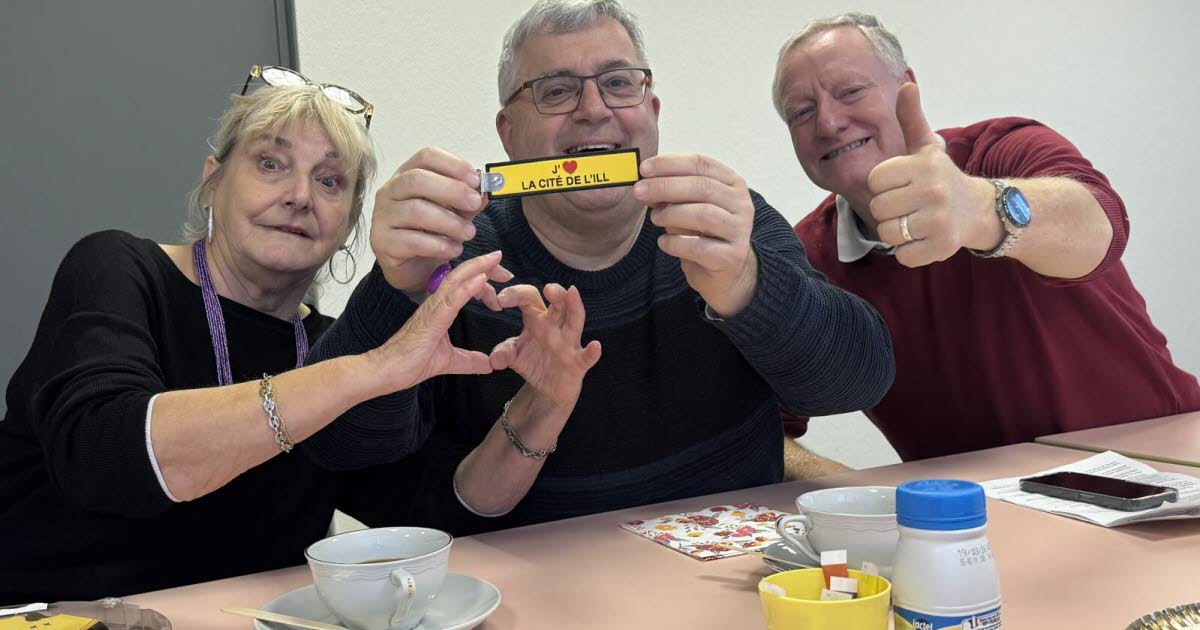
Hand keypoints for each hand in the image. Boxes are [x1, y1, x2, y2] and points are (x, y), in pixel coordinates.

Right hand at [365, 252, 503, 395]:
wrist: (388, 371)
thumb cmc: (410, 362)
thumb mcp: (449, 361)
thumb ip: (468, 360)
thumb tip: (487, 365)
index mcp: (440, 309)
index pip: (463, 285)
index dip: (481, 276)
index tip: (501, 274)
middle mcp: (436, 303)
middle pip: (461, 276)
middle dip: (482, 265)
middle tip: (500, 256)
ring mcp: (432, 309)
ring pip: (456, 280)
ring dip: (476, 267)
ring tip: (494, 257)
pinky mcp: (431, 319)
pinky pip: (451, 299)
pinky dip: (467, 287)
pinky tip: (481, 278)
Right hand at [370, 147, 511, 306]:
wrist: (414, 267)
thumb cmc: (433, 233)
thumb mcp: (456, 212)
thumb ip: (469, 200)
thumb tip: (486, 190)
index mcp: (408, 175)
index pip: (426, 157)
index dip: (453, 165)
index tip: (476, 179)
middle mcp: (391, 191)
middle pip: (417, 179)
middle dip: (451, 190)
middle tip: (474, 203)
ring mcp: (383, 216)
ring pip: (415, 210)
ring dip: (449, 221)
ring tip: (469, 233)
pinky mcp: (383, 241)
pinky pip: (411, 240)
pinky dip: (438, 244)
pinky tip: (454, 249)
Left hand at [489, 284, 601, 412]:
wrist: (547, 389)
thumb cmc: (533, 362)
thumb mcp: (514, 355)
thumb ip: (503, 352)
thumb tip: (495, 359)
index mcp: (537, 319)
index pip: (529, 298)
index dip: (516, 294)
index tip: (500, 300)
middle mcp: (555, 327)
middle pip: (558, 304)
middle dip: (555, 293)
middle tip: (548, 288)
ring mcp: (568, 343)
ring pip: (574, 321)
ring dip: (574, 307)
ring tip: (573, 293)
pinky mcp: (577, 363)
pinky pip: (586, 356)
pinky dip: (592, 352)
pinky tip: (595, 345)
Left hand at [634, 154, 757, 316]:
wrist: (724, 273)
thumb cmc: (703, 234)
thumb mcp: (688, 207)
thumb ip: (671, 194)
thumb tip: (644, 183)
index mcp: (732, 183)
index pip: (701, 164)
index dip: (670, 163)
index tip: (644, 168)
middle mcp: (741, 204)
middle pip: (702, 187)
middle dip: (665, 187)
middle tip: (639, 191)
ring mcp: (739, 231)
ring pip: (702, 214)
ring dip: (671, 214)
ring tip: (655, 218)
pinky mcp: (731, 257)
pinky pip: (698, 247)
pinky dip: (675, 243)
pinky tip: (664, 242)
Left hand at [866, 83, 999, 266]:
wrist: (979, 210)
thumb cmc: (941, 177)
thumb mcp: (926, 147)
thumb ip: (911, 119)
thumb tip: (907, 84)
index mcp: (923, 165)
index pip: (874, 180)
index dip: (884, 185)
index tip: (902, 184)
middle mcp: (933, 191)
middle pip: (878, 208)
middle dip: (889, 210)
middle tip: (909, 205)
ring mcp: (938, 220)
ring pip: (887, 233)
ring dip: (897, 232)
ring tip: (915, 221)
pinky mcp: (942, 247)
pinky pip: (903, 256)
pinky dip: (909, 252)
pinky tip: (924, 238)